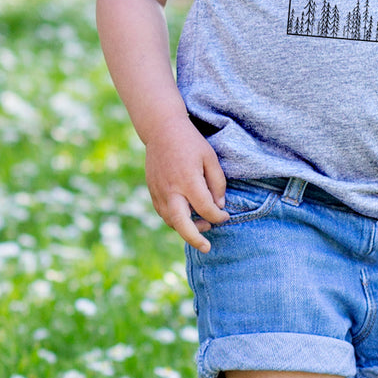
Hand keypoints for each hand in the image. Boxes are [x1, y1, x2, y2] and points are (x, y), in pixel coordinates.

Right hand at [143, 122, 228, 252]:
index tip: (225, 216)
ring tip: (202, 226)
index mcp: (188, 181)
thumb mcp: (210, 158)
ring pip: (170, 221)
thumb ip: (217, 183)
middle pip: (181, 224)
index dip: (218, 217)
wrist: (161, 130)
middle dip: (195, 239)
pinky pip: (163, 213)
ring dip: (186, 229)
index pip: (206, 209)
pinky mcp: (152, 191)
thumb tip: (219, 206)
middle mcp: (171, 190)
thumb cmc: (190, 142)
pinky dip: (175, 220)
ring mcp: (159, 192)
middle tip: (207, 247)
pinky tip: (187, 216)